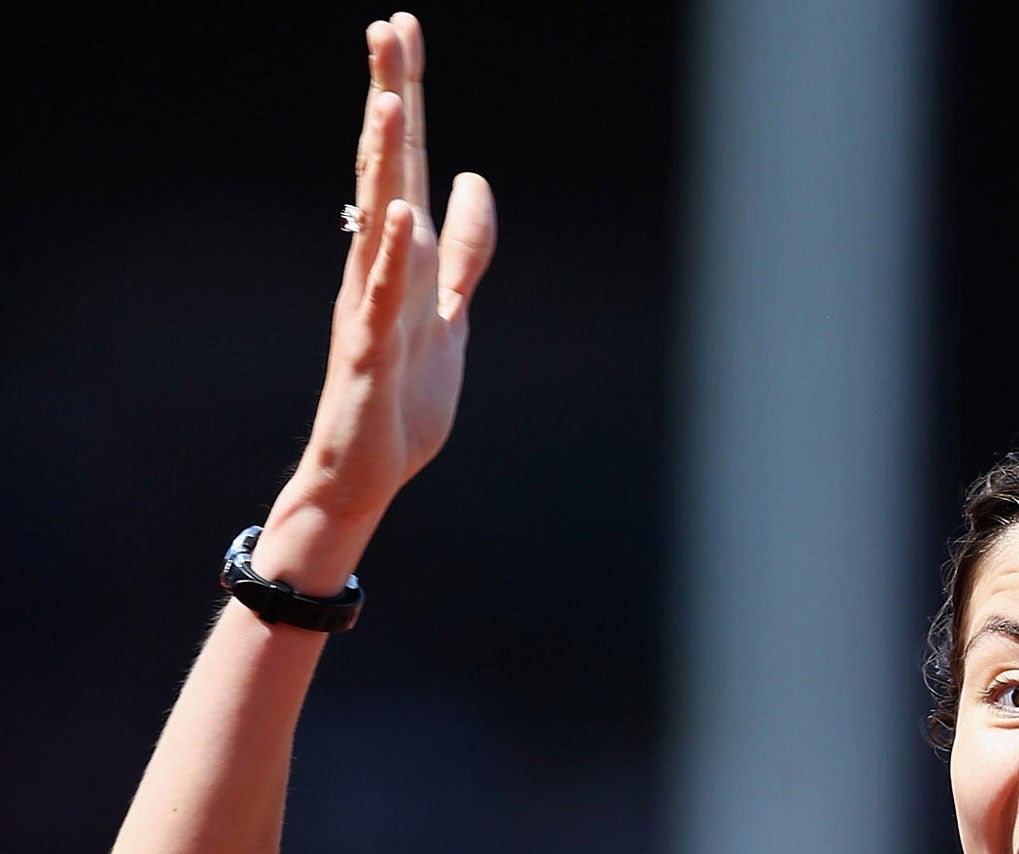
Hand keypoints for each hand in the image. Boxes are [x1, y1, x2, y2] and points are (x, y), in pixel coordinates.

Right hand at [291, 13, 495, 526]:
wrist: (368, 471)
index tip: (402, 26)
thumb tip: (476, 180)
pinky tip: (397, 217)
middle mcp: (378, 265)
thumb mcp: (451, 311)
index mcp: (401, 254)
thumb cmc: (404, 394)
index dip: (408, 96)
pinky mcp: (372, 350)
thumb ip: (464, 250)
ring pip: (377, 221)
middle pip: (386, 171)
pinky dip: (390, 258)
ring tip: (389, 101)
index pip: (408, 162)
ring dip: (382, 163)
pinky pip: (384, 297)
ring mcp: (371, 304)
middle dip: (390, 99)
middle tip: (386, 27)